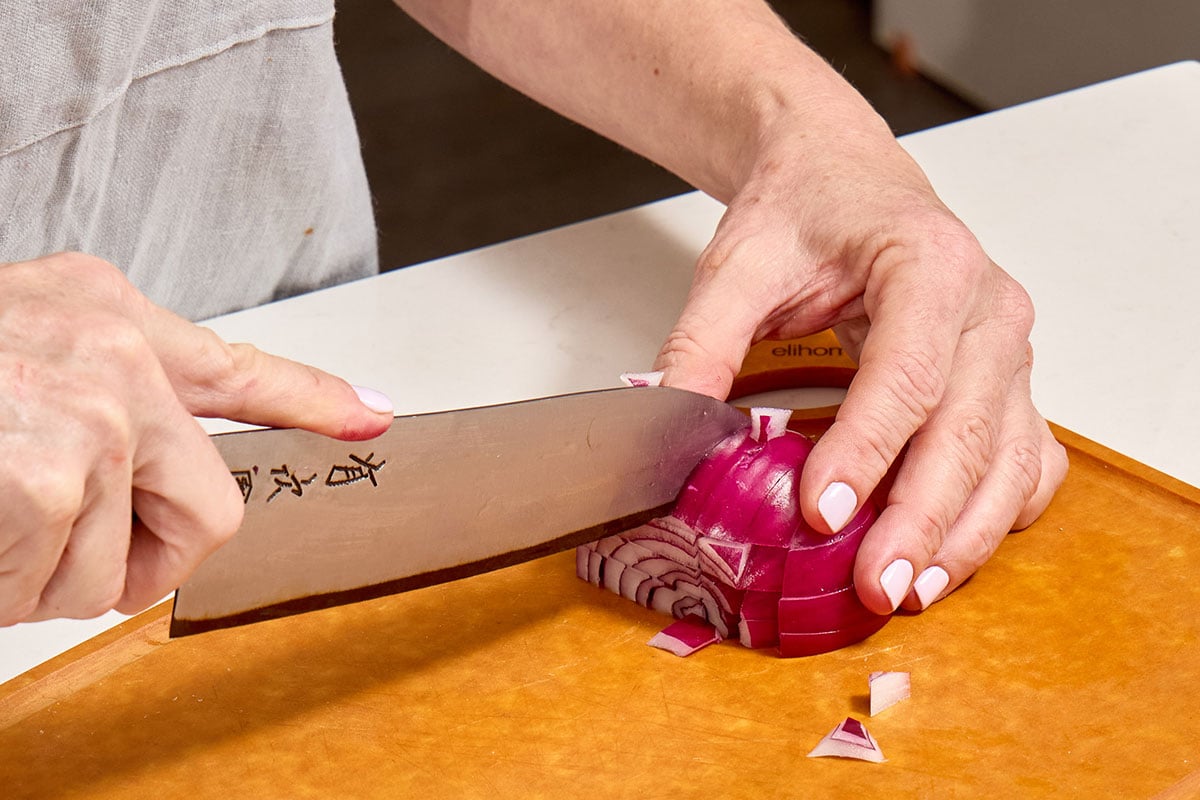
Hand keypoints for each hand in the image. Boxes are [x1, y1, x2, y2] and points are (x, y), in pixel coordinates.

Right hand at [0, 253, 392, 624]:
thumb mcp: (22, 339)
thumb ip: (103, 392)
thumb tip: (165, 473)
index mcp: (104, 315)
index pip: (241, 369)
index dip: (314, 400)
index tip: (373, 418)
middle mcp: (115, 357)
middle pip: (208, 514)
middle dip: (141, 561)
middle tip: (66, 556)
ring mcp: (88, 419)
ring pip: (114, 570)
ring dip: (42, 574)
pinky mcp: (42, 479)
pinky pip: (51, 589)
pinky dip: (0, 587)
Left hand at [654, 120, 1068, 614]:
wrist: (842, 176)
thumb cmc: (804, 208)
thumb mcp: (738, 264)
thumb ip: (703, 340)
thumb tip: (666, 419)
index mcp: (929, 263)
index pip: (907, 372)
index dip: (867, 449)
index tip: (822, 512)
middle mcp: (988, 308)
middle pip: (967, 428)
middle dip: (922, 518)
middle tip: (875, 587)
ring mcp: (1010, 349)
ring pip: (1010, 457)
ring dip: (966, 534)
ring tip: (912, 591)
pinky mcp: (1010, 381)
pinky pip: (1027, 458)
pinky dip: (998, 512)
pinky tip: (952, 550)